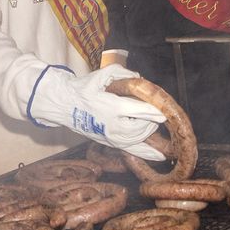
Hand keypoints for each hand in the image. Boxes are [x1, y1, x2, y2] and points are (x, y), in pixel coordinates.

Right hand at [26, 63, 165, 154]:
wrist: (65, 106)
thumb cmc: (83, 89)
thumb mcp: (100, 75)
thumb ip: (121, 73)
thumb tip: (138, 78)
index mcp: (111, 107)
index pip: (138, 111)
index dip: (153, 111)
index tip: (164, 112)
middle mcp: (112, 125)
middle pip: (141, 126)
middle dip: (150, 119)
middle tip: (151, 110)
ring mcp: (111, 137)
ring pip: (139, 137)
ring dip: (148, 129)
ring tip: (148, 121)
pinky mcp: (110, 143)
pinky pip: (132, 151)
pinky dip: (147, 154)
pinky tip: (160, 156)